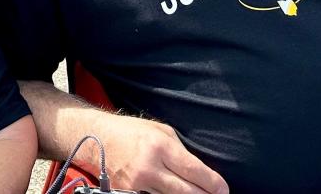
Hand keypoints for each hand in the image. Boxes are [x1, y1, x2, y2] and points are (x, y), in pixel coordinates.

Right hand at [87, 115, 228, 193]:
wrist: (96, 136)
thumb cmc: (132, 131)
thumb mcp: (161, 131)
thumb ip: (180, 152)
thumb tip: (201, 173)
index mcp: (160, 146)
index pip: (195, 171)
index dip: (214, 184)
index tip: (224, 189)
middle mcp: (149, 167)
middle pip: (188, 193)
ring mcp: (137, 184)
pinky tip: (175, 193)